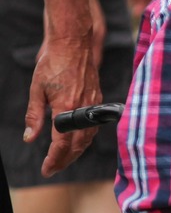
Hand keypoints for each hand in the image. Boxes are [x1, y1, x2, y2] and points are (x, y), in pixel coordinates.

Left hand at [26, 0, 101, 176]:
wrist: (73, 43)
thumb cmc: (53, 63)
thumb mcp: (37, 90)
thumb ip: (35, 116)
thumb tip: (30, 138)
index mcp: (67, 108)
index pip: (62, 144)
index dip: (54, 159)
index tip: (47, 169)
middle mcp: (84, 109)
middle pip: (78, 145)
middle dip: (65, 160)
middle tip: (53, 168)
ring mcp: (94, 104)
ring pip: (88, 137)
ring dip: (76, 151)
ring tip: (64, 158)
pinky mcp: (98, 98)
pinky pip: (93, 126)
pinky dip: (85, 138)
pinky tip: (77, 139)